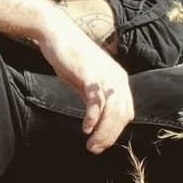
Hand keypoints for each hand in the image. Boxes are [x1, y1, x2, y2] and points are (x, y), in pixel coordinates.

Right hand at [37, 18, 133, 153]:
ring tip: (92, 145)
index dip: (115, 130)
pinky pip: (97, 101)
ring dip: (103, 132)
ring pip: (112, 111)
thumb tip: (95, 118)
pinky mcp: (91, 74)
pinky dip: (93, 117)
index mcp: (119, 79)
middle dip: (110, 136)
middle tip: (96, 149)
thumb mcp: (86, 80)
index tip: (101, 141)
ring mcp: (106, 76)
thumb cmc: (70, 56)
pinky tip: (86, 128)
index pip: (125, 112)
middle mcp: (118, 78)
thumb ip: (94, 97)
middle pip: (121, 115)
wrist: (57, 33)